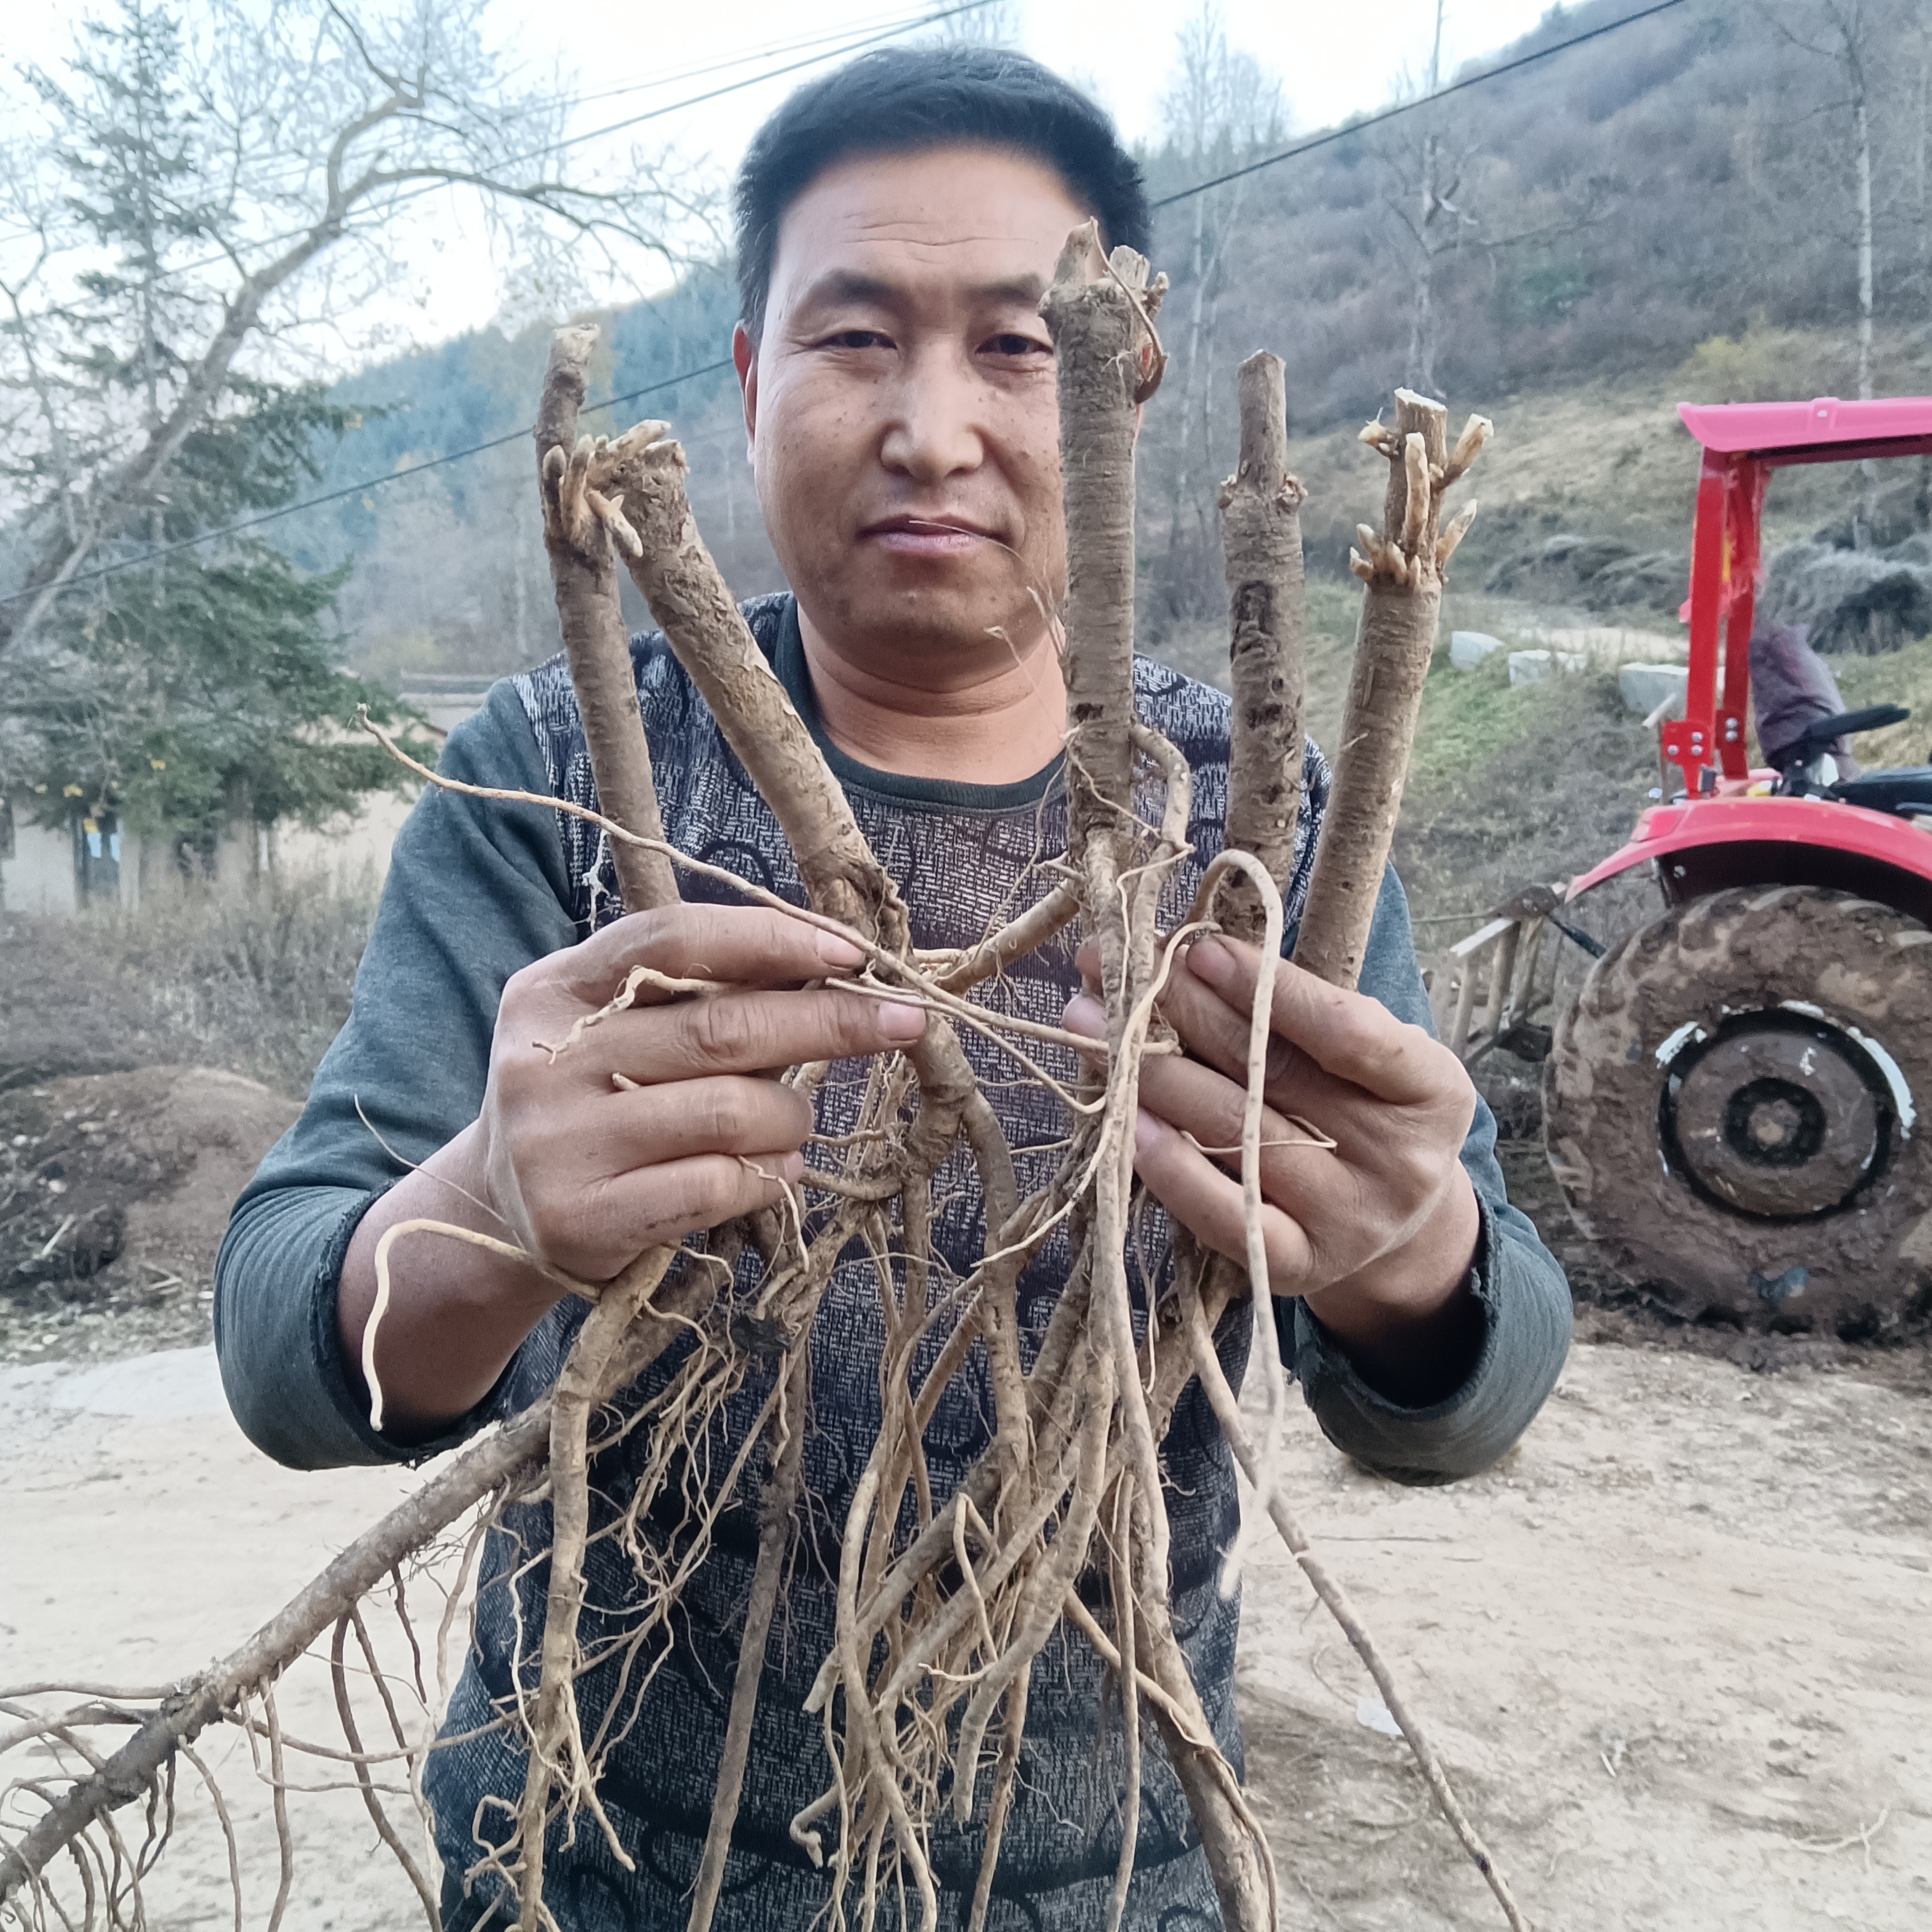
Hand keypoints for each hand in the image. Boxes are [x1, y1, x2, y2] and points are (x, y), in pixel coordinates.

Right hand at [477, 903, 924, 1279]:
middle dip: (829, 1021)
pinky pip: (715, 1186)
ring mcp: (557, 1144)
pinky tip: (777, 1172)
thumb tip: (831, 966)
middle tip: (902, 1022)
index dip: (771, 940)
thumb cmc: (593, 1103)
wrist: (498, 1217)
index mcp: (552, 989)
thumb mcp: (616, 1030)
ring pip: (729, 1111)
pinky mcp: (580, 1219)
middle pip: (719, 1027)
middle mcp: (543, 1060)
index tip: (852, 953)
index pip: (673, 940)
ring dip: (792, 1117)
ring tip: (796, 1125)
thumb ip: (698, 995)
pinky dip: (768, 1176)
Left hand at [1064, 935, 1482, 1404]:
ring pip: (1236, 1134)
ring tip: (1088, 1026)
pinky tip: (1125, 1121)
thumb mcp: (1368, 1056)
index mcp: (1431, 1091)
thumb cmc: (1366, 1111)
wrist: (1398, 1227)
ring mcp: (1350, 1221)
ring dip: (1152, 1073)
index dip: (1267, 987)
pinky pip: (1222, 1213)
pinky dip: (1169, 1166)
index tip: (1196, 948)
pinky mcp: (1299, 1266)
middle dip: (1184, 1011)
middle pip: (1275, 1074)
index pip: (1346, 1031)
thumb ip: (1297, 1011)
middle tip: (1113, 968)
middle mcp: (1400, 1161)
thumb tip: (1181, 954)